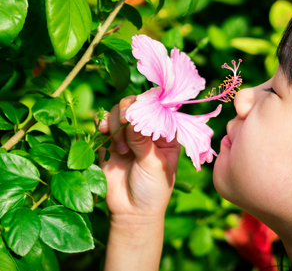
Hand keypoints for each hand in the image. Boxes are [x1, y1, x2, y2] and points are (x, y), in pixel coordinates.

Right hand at [98, 96, 180, 222]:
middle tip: (124, 123)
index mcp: (165, 133)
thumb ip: (143, 141)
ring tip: (122, 148)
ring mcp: (128, 136)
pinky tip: (103, 133)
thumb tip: (132, 116)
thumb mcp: (154, 165)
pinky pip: (103, 125)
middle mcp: (146, 131)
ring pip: (118, 112)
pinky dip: (101, 125)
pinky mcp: (110, 143)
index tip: (138, 111)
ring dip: (115, 123)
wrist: (132, 213)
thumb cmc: (153, 190)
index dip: (147, 104)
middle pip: (135, 105)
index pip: (158, 108)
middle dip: (128, 111)